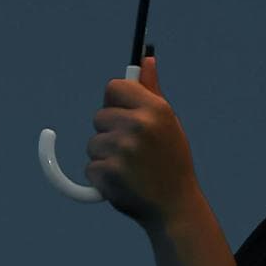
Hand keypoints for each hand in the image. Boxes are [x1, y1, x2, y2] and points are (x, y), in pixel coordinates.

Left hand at [86, 55, 197, 228]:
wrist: (175, 207)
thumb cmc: (172, 160)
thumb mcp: (168, 122)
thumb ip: (152, 90)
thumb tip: (146, 58)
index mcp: (154, 108)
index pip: (114, 88)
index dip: (115, 102)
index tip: (123, 114)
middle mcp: (138, 125)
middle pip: (99, 116)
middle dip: (110, 132)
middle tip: (134, 150)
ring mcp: (122, 150)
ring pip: (93, 143)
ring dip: (105, 156)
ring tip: (131, 168)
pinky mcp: (108, 173)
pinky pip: (90, 168)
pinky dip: (101, 177)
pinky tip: (123, 183)